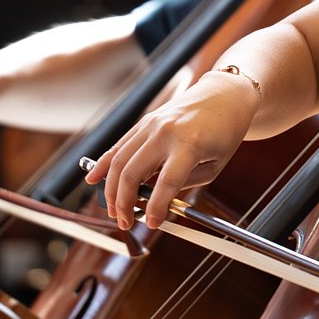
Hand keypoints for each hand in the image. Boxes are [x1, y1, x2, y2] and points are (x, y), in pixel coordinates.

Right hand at [83, 68, 261, 228]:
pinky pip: (119, 145)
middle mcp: (166, 132)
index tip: (152, 223)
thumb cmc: (225, 131)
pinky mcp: (145, 121)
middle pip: (131, 173)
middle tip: (125, 222)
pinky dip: (103, 163)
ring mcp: (152, 124)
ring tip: (113, 210)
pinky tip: (92, 179)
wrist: (226, 94)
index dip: (156, 208)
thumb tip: (156, 202)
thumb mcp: (215, 165)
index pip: (166, 183)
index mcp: (190, 144)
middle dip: (124, 203)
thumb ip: (185, 184)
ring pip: (119, 160)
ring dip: (111, 189)